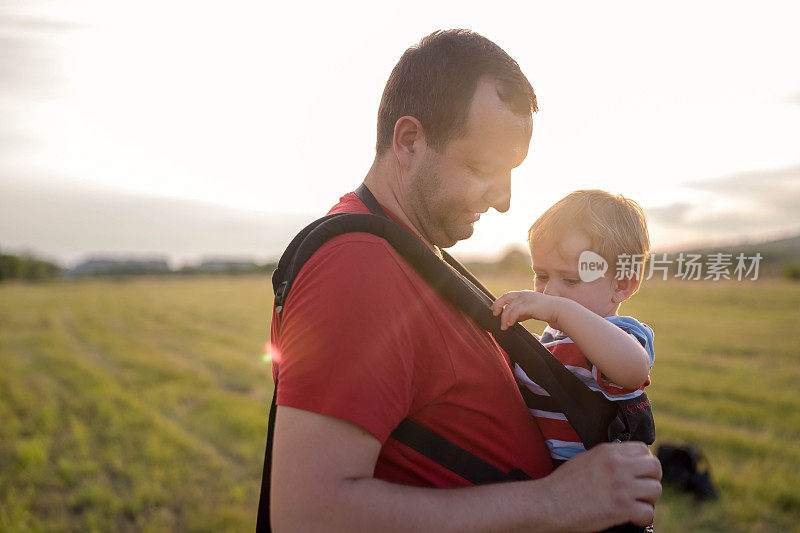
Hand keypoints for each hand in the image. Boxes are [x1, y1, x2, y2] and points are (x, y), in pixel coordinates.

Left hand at [491, 290, 565, 330]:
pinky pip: (515, 311)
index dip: (500, 302)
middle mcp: (523, 295)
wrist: (559, 310)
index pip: (508, 296)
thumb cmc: (545, 310)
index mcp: (523, 294)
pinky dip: (510, 318)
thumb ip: (521, 313)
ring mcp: (526, 299)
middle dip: (497, 305)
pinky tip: (510, 324)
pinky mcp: (529, 305)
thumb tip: (512, 319)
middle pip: (505, 297)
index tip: (496, 310)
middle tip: (494, 314)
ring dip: (504, 317)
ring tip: (504, 326)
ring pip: (509, 307)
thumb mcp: (530, 311)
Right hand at [545, 442, 662, 529]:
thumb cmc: (563, 484)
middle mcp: (617, 466)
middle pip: (655, 467)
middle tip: (642, 490)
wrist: (548, 504)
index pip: (643, 450)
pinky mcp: (621, 508)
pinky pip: (648, 512)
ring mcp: (621, 487)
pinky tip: (631, 517)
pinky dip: (643, 517)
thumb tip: (626, 462)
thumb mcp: (586, 459)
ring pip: (656, 489)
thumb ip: (608, 458)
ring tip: (636, 504)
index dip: (645, 463)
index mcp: (608, 452)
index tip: (640, 473)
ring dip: (649, 499)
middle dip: (652, 479)